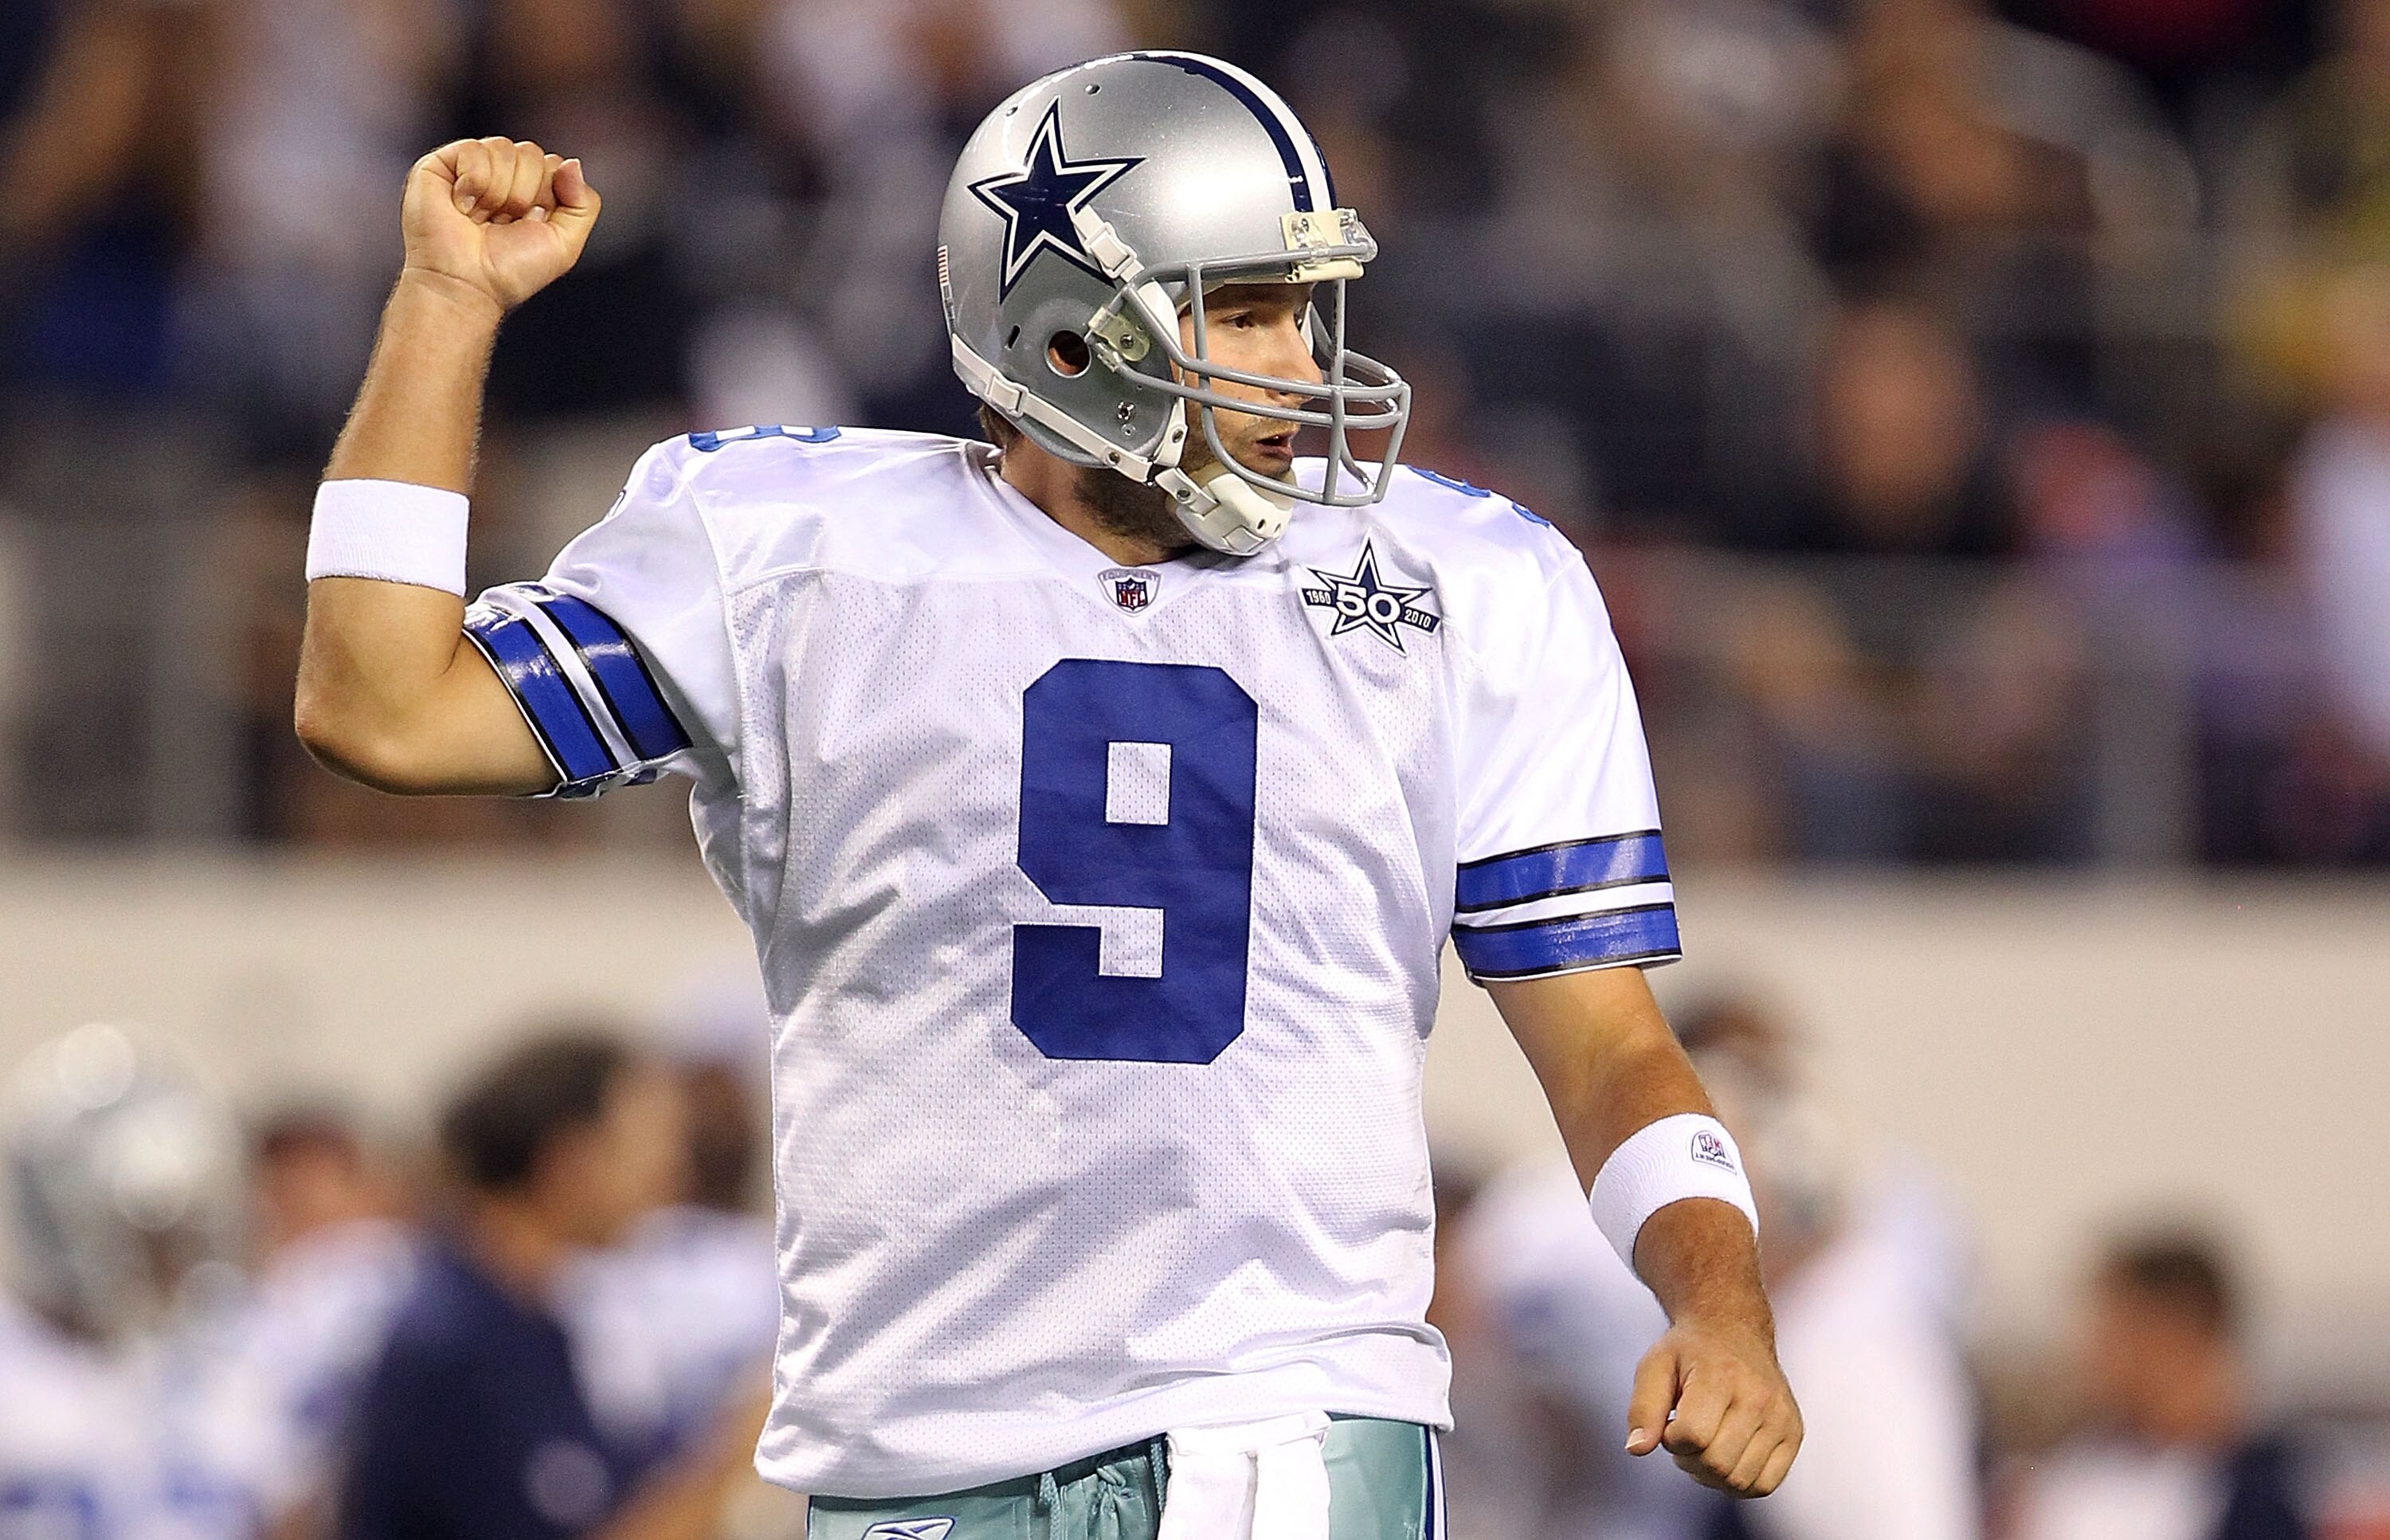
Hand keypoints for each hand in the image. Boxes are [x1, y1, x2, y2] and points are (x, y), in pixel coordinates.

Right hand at [399, 137, 599, 314]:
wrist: (467, 285)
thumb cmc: (509, 271)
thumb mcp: (565, 243)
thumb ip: (584, 203)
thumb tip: (571, 163)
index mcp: (533, 190)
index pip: (555, 165)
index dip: (548, 196)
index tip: (531, 224)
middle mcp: (503, 174)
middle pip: (531, 153)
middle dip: (523, 194)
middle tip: (504, 223)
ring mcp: (472, 167)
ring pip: (503, 148)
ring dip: (498, 193)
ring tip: (482, 219)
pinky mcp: (441, 163)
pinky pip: (474, 150)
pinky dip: (474, 183)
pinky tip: (464, 207)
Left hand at [1626, 1320, 1802, 1496]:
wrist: (1733, 1330)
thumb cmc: (1689, 1352)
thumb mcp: (1654, 1367)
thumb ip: (1642, 1409)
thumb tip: (1636, 1449)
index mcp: (1721, 1376)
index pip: (1693, 1436)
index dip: (1672, 1439)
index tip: (1672, 1422)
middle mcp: (1759, 1397)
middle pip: (1716, 1464)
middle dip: (1689, 1460)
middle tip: (1685, 1436)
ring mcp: (1781, 1417)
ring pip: (1739, 1481)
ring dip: (1711, 1475)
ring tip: (1705, 1445)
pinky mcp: (1794, 1433)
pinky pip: (1764, 1485)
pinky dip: (1738, 1483)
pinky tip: (1725, 1458)